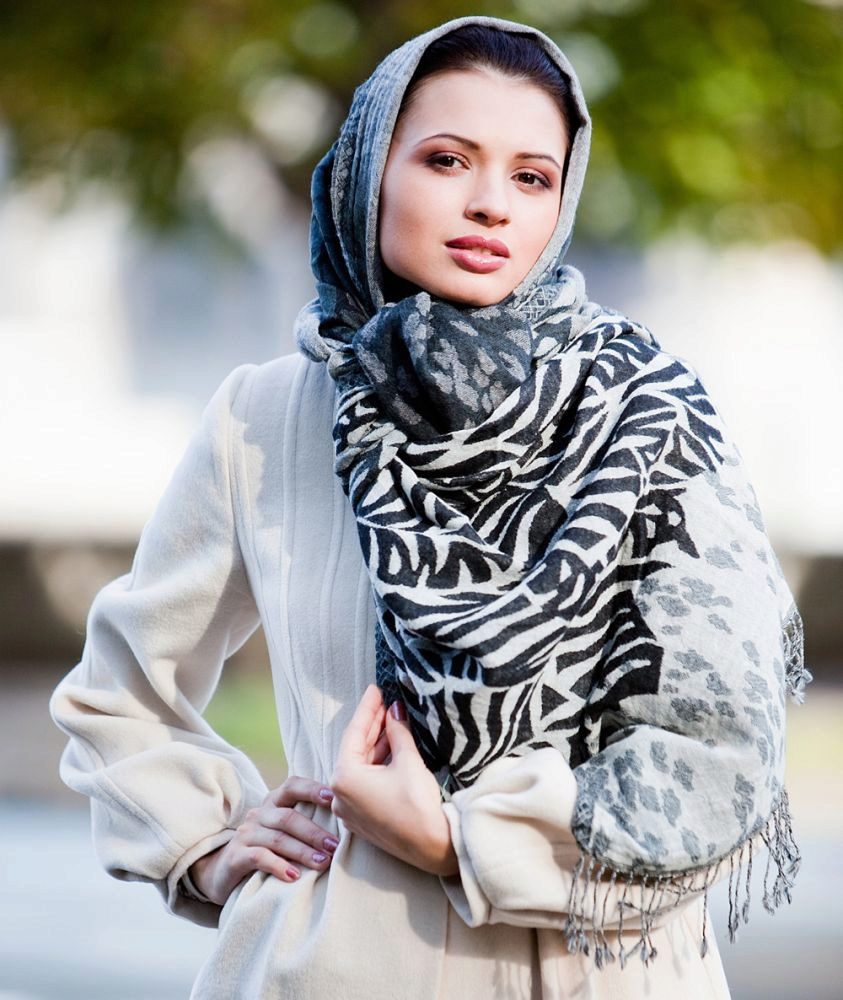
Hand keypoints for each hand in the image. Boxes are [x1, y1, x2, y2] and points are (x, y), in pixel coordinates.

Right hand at [188, 776, 338, 904]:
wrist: (224, 873)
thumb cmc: (266, 851)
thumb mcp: (284, 833)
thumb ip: (305, 824)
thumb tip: (347, 823)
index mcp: (273, 803)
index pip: (292, 786)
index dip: (312, 789)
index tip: (333, 799)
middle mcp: (258, 814)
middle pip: (289, 818)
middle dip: (314, 832)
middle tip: (334, 846)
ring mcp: (245, 834)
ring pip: (277, 839)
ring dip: (302, 851)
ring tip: (321, 863)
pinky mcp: (235, 857)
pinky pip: (259, 857)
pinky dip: (279, 866)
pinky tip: (294, 876)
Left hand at [330, 684, 457, 876]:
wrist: (432, 848)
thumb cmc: (418, 805)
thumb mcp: (408, 761)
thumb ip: (397, 732)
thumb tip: (395, 710)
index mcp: (345, 777)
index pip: (354, 732)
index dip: (367, 708)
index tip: (375, 689)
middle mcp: (340, 794)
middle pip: (355, 749)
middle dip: (372, 724)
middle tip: (385, 701)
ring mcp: (349, 808)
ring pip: (360, 766)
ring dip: (376, 744)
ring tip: (391, 720)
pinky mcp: (361, 818)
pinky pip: (364, 782)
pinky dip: (376, 764)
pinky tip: (390, 747)